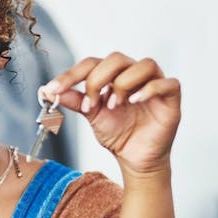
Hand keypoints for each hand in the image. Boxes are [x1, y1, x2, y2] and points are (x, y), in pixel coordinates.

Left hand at [41, 52, 180, 175]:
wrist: (135, 158)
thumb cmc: (117, 133)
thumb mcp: (91, 115)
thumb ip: (73, 100)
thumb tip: (47, 90)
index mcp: (112, 76)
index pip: (91, 64)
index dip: (71, 75)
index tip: (53, 90)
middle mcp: (134, 75)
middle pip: (117, 59)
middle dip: (99, 78)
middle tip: (91, 103)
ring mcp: (154, 84)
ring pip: (145, 65)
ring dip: (125, 83)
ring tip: (114, 105)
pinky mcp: (171, 97)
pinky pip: (168, 83)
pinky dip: (150, 90)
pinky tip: (135, 102)